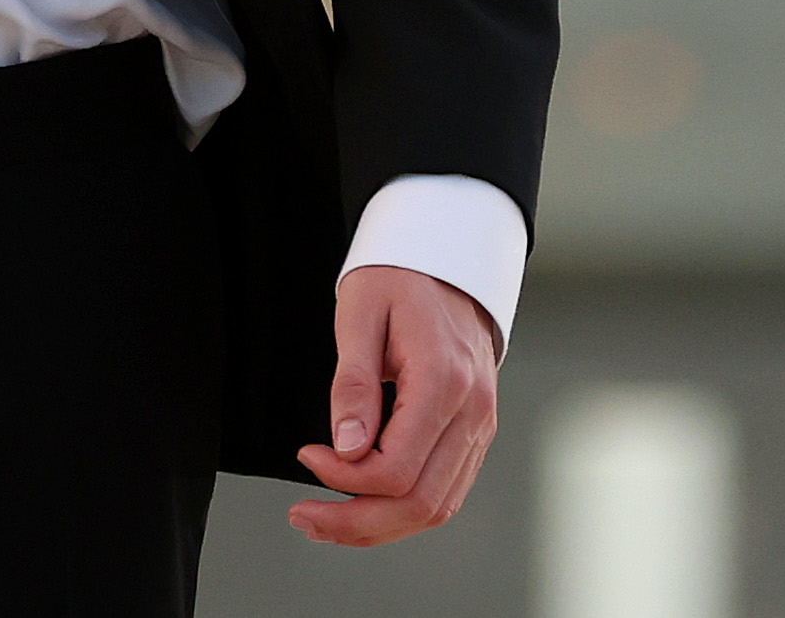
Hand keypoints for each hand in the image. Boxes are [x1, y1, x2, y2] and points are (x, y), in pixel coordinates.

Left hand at [289, 263, 499, 548]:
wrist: (448, 258)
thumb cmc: (401, 277)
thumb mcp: (360, 314)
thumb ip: (353, 383)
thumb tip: (346, 448)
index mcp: (445, 381)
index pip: (396, 468)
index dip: (344, 477)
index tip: (308, 453)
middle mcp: (472, 412)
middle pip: (418, 503)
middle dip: (355, 522)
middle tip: (304, 515)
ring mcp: (479, 426)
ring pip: (435, 508)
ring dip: (377, 526)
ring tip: (326, 521)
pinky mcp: (474, 433)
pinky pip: (444, 492)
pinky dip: (402, 510)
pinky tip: (364, 505)